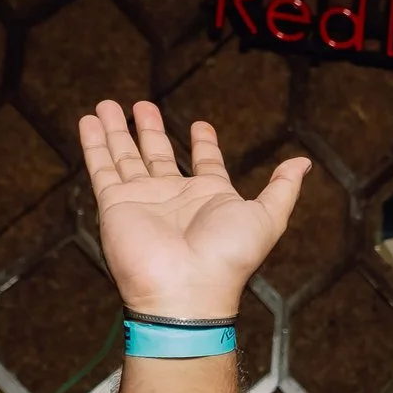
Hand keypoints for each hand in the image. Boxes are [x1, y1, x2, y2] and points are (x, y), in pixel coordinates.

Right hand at [78, 100, 309, 321]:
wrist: (187, 289)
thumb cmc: (229, 258)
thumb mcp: (268, 217)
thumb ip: (282, 188)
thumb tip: (303, 163)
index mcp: (210, 197)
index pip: (205, 163)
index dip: (204, 144)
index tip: (201, 125)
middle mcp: (175, 197)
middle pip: (159, 154)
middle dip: (150, 130)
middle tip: (142, 105)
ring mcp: (143, 199)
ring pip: (126, 156)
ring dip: (116, 131)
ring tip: (107, 104)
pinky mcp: (116, 204)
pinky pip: (102, 168)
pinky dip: (94, 145)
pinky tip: (89, 122)